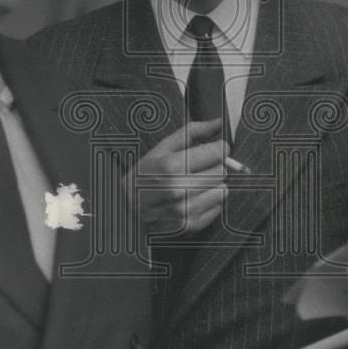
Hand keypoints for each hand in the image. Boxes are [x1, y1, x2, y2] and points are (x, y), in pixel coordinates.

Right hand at [128, 118, 227, 236]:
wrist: (125, 211)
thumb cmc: (142, 176)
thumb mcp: (160, 149)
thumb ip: (192, 132)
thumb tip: (218, 123)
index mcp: (171, 166)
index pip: (218, 152)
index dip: (217, 148)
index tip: (211, 149)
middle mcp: (180, 190)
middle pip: (221, 171)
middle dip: (212, 167)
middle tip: (195, 169)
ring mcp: (186, 210)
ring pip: (222, 190)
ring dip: (212, 186)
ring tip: (192, 185)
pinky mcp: (191, 225)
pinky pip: (218, 208)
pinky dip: (208, 203)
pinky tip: (191, 200)